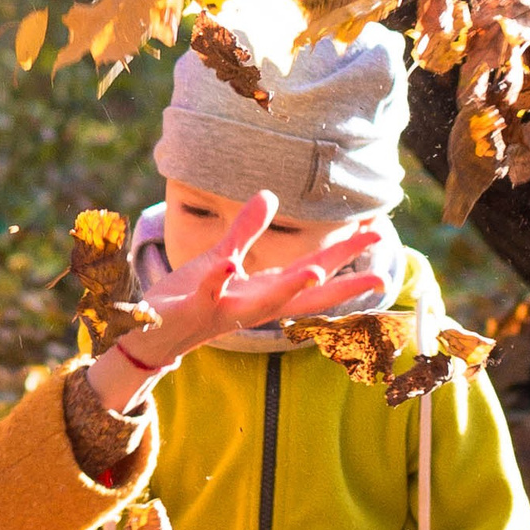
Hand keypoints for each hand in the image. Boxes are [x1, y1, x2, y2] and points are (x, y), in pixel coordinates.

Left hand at [89, 190, 386, 410]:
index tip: (379, 236)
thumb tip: (270, 195)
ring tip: (315, 274)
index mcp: (263, 291)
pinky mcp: (193, 307)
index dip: (346, 257)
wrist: (149, 334)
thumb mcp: (223, 258)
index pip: (314, 274)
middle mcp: (252, 305)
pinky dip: (218, 278)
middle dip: (340, 284)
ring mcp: (225, 309)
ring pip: (263, 302)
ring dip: (288, 288)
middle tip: (377, 276)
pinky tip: (228, 263)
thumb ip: (246, 230)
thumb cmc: (191, 297)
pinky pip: (207, 292)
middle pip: (304, 294)